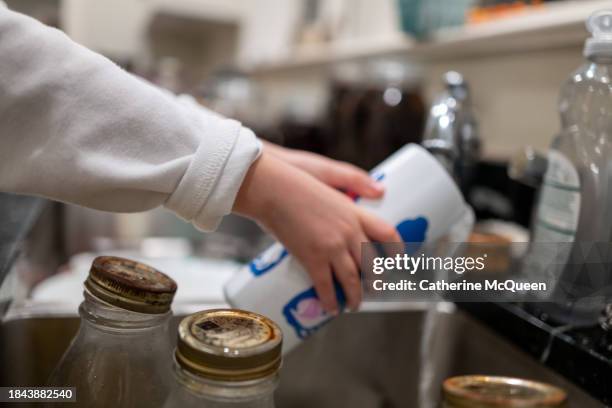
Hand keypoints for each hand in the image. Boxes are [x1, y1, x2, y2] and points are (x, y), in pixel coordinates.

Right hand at [234, 152, 399, 312]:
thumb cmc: (295, 181)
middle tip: (372, 290)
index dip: (396, 250)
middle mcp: (349, 231)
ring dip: (355, 298)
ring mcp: (332, 246)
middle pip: (373, 264)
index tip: (396, 261)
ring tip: (353, 305)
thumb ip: (352, 186)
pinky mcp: (312, 258)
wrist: (272, 189)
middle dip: (375, 282)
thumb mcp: (330, 181)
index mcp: (354, 212)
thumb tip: (380, 191)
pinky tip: (332, 308)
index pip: (388, 233)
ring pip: (353, 280)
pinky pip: (326, 287)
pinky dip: (331, 301)